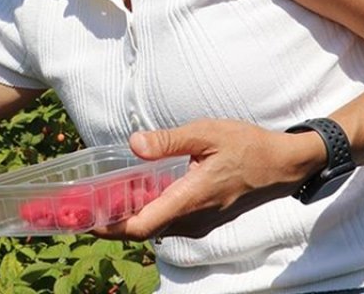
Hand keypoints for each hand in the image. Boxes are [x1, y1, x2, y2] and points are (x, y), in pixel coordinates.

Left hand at [91, 119, 325, 240]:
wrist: (281, 165)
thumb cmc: (246, 146)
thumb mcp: (206, 133)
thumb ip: (169, 140)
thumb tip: (134, 144)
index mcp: (188, 199)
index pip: (139, 227)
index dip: (108, 227)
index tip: (82, 218)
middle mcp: (191, 219)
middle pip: (140, 231)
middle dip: (109, 222)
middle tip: (81, 205)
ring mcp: (198, 222)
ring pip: (153, 227)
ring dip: (127, 216)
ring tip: (101, 196)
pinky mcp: (203, 219)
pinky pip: (167, 222)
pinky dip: (146, 212)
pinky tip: (135, 192)